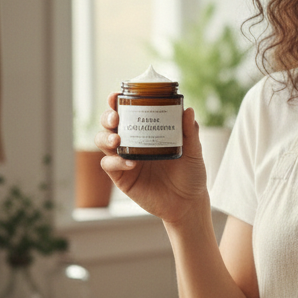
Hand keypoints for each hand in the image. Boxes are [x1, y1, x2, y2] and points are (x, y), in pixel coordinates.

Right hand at [96, 92, 208, 224]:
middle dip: (107, 117)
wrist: (188, 202)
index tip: (117, 95)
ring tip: (117, 140)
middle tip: (115, 118)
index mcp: (147, 131)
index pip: (128, 112)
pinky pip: (109, 165)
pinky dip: (115, 162)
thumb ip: (190, 132)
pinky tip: (130, 163)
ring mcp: (125, 159)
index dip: (118, 102)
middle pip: (109, 124)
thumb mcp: (194, 151)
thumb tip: (189, 110)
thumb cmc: (191, 173)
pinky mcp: (122, 177)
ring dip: (106, 138)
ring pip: (103, 142)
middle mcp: (132, 142)